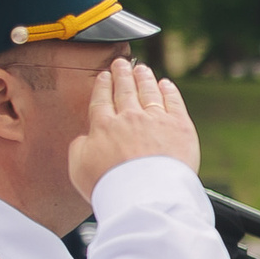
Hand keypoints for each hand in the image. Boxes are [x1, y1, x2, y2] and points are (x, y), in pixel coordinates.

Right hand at [67, 60, 198, 202]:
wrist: (145, 195)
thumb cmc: (112, 187)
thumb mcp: (79, 168)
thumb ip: (80, 147)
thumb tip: (86, 137)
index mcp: (104, 127)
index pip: (102, 100)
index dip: (103, 85)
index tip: (103, 76)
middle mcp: (129, 118)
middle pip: (125, 90)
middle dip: (122, 74)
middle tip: (121, 63)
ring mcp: (156, 120)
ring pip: (148, 91)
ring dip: (143, 77)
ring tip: (141, 68)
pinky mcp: (180, 126)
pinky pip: (173, 101)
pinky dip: (169, 90)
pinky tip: (165, 84)